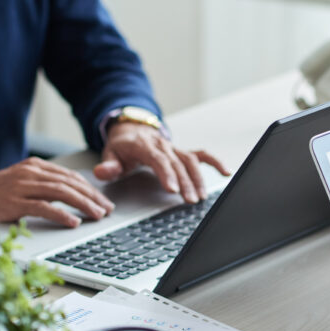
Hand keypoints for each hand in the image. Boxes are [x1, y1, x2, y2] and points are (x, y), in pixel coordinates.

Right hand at [0, 157, 114, 227]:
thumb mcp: (23, 182)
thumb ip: (47, 184)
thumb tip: (76, 193)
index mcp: (35, 166)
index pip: (70, 176)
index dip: (91, 189)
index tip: (104, 200)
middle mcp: (31, 173)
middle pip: (70, 183)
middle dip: (93, 197)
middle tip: (107, 209)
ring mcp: (22, 187)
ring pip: (61, 193)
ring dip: (84, 205)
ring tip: (98, 215)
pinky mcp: (14, 202)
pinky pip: (43, 207)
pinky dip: (62, 214)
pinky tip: (74, 221)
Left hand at [94, 123, 229, 203]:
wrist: (132, 130)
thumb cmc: (122, 147)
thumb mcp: (110, 154)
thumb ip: (108, 165)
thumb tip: (103, 172)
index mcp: (144, 145)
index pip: (158, 159)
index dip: (166, 174)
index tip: (173, 189)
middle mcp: (163, 145)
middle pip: (177, 163)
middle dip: (185, 183)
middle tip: (190, 201)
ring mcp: (175, 148)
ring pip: (191, 161)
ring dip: (198, 179)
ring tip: (201, 197)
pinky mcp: (183, 151)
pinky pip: (202, 155)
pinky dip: (215, 162)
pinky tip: (226, 173)